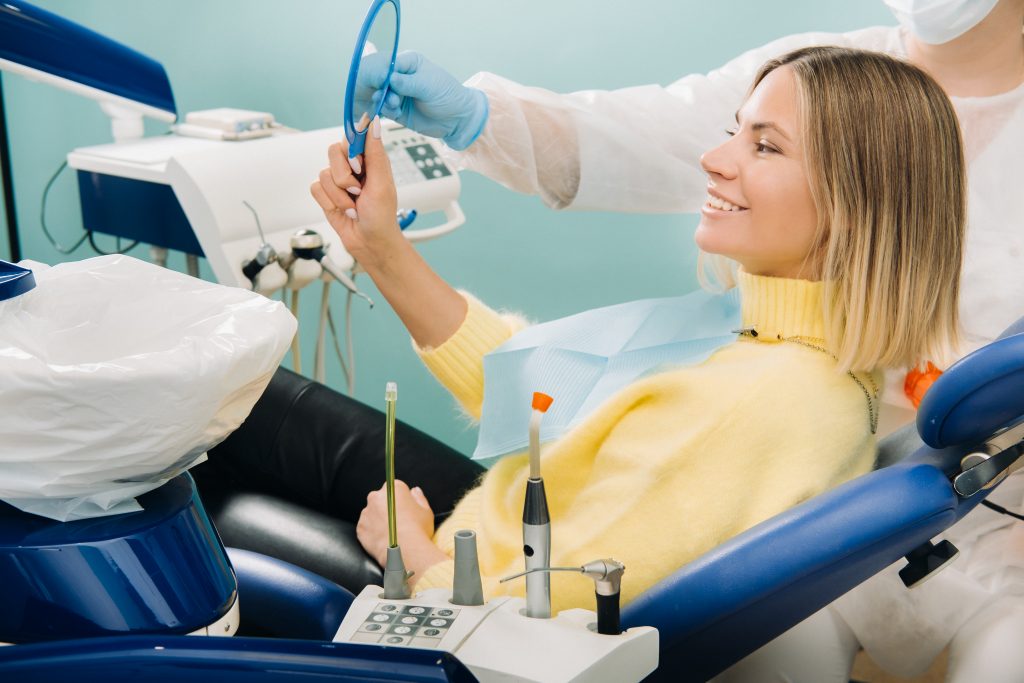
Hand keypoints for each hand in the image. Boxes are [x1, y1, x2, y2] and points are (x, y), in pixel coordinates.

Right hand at [310, 117, 401, 270]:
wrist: (369, 242)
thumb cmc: (381, 216)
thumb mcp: (382, 183)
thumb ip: (375, 153)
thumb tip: (374, 123)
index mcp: (370, 160)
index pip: (352, 137)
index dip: (352, 149)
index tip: (359, 166)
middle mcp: (353, 167)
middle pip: (334, 152)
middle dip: (344, 176)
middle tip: (358, 190)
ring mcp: (338, 180)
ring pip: (324, 172)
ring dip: (339, 194)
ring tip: (353, 205)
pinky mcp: (326, 194)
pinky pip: (315, 188)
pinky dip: (329, 201)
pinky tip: (343, 210)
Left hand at [356, 480, 447, 575]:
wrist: (405, 551)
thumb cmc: (418, 530)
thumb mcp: (426, 510)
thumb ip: (419, 497)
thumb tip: (415, 491)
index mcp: (394, 488)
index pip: (395, 489)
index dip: (401, 500)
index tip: (404, 510)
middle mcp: (377, 497)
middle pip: (381, 499)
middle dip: (387, 508)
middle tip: (397, 522)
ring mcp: (367, 512)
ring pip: (372, 514)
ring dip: (378, 520)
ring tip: (390, 533)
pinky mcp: (360, 527)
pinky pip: (366, 528)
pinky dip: (372, 532)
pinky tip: (383, 539)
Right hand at [359, 51, 487, 149]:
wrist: (456, 119)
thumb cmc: (447, 95)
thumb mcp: (429, 85)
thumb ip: (408, 83)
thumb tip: (389, 79)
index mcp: (408, 62)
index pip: (387, 62)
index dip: (381, 72)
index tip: (382, 81)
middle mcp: (399, 76)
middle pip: (378, 78)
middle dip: (379, 87)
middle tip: (385, 96)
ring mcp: (397, 93)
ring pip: (379, 94)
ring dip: (383, 100)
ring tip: (396, 105)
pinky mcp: (396, 109)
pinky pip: (383, 108)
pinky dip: (386, 110)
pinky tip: (396, 112)